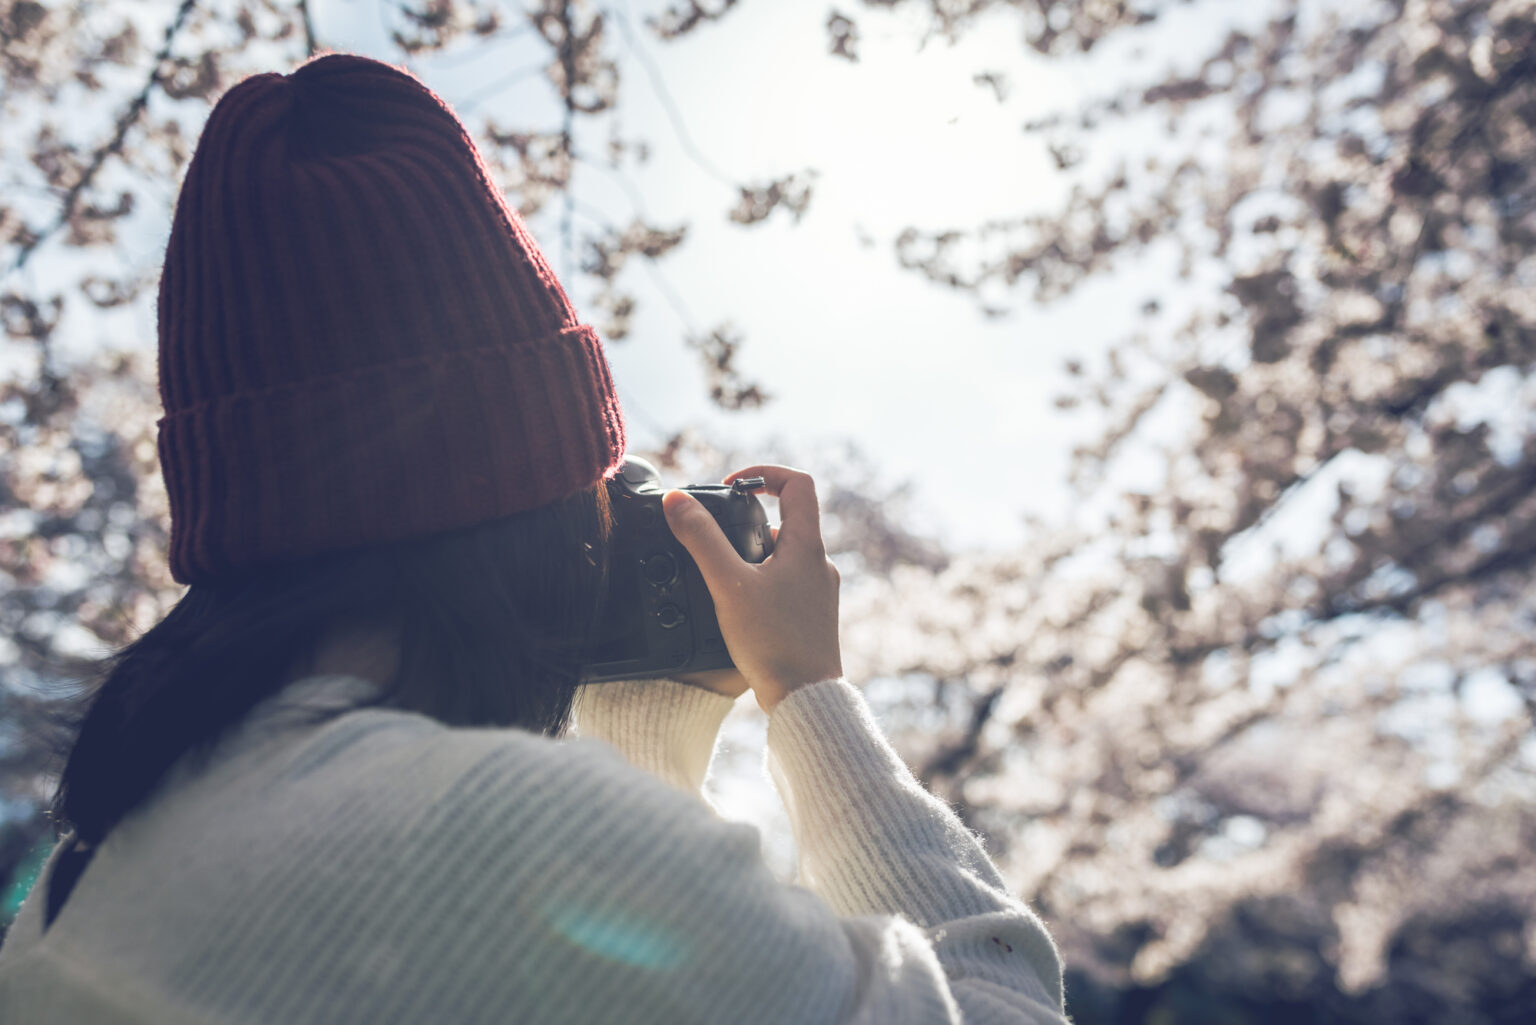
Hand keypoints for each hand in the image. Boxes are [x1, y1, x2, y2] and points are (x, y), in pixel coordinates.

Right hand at [663, 465, 841, 711]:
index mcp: (808, 546)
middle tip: (716, 536)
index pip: (798, 484)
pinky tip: (740, 605)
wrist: (805, 700)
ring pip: (786, 555)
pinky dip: (763, 582)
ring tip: (724, 575)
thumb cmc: (774, 644)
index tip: (733, 485)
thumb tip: (677, 501)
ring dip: (755, 555)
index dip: (765, 474)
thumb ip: (701, 539)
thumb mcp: (728, 585)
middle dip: (749, 522)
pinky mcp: (813, 617)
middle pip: (789, 520)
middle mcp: (820, 564)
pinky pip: (788, 584)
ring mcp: (820, 592)